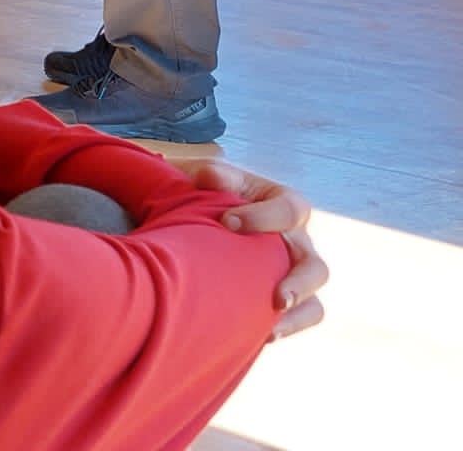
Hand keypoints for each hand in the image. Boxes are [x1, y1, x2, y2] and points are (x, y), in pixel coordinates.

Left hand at [169, 156, 329, 339]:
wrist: (199, 221)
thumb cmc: (206, 193)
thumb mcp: (206, 177)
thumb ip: (212, 176)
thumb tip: (211, 179)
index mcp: (284, 204)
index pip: (290, 209)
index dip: (263, 217)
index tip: (226, 221)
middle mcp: (297, 241)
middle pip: (314, 265)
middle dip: (299, 283)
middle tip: (276, 296)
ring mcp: (294, 272)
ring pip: (314, 300)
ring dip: (296, 315)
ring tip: (272, 328)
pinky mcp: (283, 297)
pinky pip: (300, 318)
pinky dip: (288, 328)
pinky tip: (263, 336)